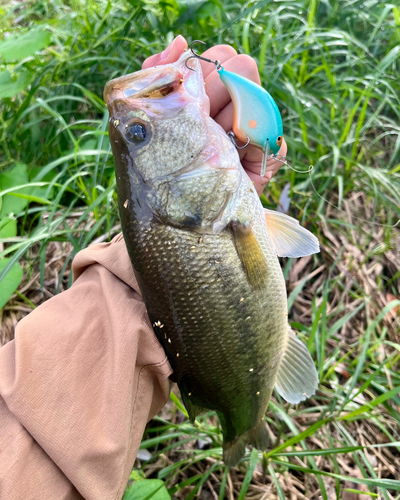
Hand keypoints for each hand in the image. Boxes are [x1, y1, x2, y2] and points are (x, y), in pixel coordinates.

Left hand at [142, 36, 286, 195]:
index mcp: (210, 90)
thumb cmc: (166, 164)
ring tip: (212, 147)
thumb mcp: (154, 118)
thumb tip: (180, 41)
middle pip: (242, 67)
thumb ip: (160, 76)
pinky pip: (273, 140)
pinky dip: (251, 150)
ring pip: (258, 99)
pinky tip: (232, 162)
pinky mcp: (269, 154)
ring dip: (228, 124)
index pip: (222, 56)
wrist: (180, 211)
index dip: (206, 72)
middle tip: (200, 124)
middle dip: (217, 94)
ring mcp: (255, 126)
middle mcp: (235, 103)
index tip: (191, 100)